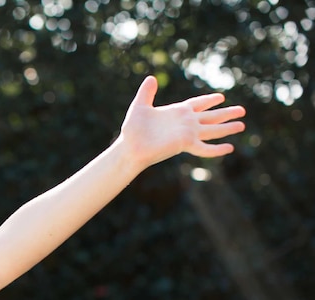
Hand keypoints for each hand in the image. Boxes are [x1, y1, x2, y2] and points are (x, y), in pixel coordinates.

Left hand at [119, 75, 245, 167]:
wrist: (130, 147)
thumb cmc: (132, 129)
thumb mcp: (140, 106)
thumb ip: (147, 92)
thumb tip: (151, 77)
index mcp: (177, 112)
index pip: (197, 104)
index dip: (209, 100)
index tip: (221, 97)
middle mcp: (186, 122)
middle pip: (211, 116)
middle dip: (226, 113)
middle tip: (242, 110)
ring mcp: (187, 133)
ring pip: (212, 129)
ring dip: (227, 127)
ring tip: (242, 125)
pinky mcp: (185, 144)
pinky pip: (204, 147)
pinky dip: (217, 149)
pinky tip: (230, 148)